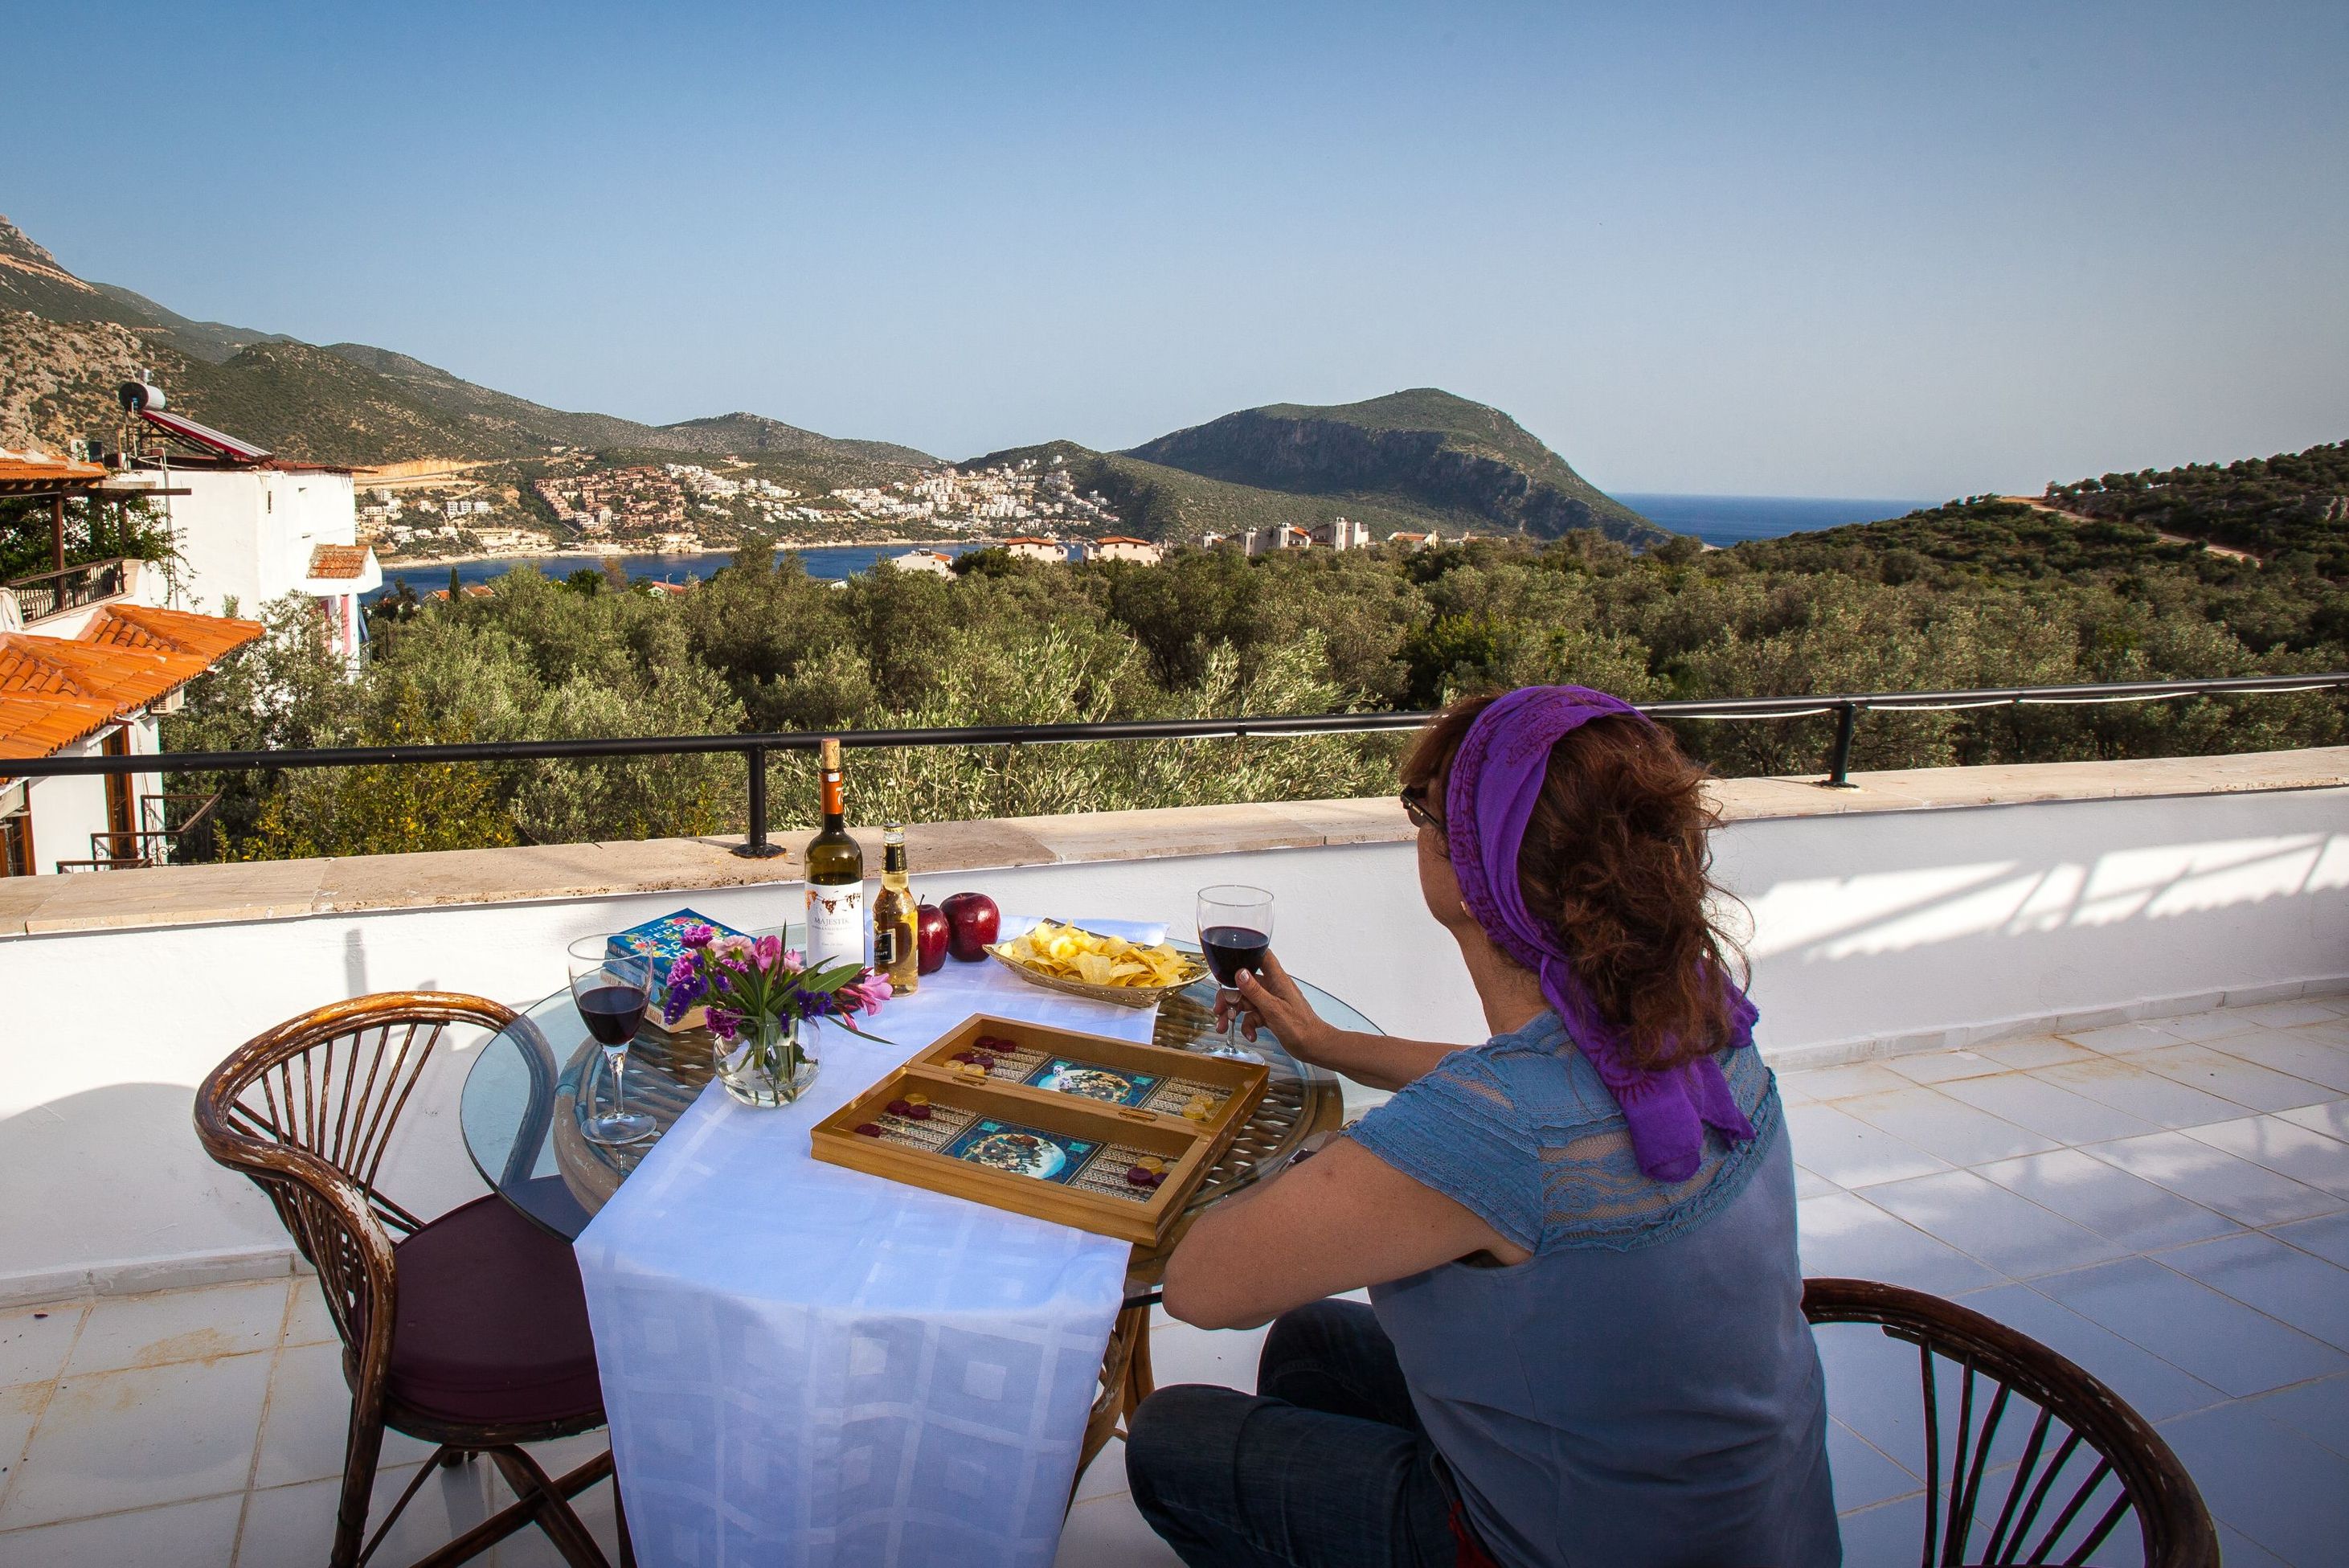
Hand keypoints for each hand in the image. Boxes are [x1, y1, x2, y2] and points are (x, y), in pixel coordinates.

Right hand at [1214, 950, 1334, 1062]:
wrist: (1313, 1046)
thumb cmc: (1302, 1028)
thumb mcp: (1274, 1009)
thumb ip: (1255, 991)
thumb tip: (1240, 973)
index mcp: (1277, 980)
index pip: (1261, 956)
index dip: (1246, 955)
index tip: (1229, 963)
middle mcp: (1273, 988)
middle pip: (1244, 984)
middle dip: (1229, 997)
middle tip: (1219, 1010)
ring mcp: (1271, 1001)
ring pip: (1245, 1002)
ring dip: (1233, 1014)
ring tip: (1225, 1026)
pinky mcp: (1270, 1015)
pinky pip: (1252, 1016)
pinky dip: (1248, 1026)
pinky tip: (1250, 1035)